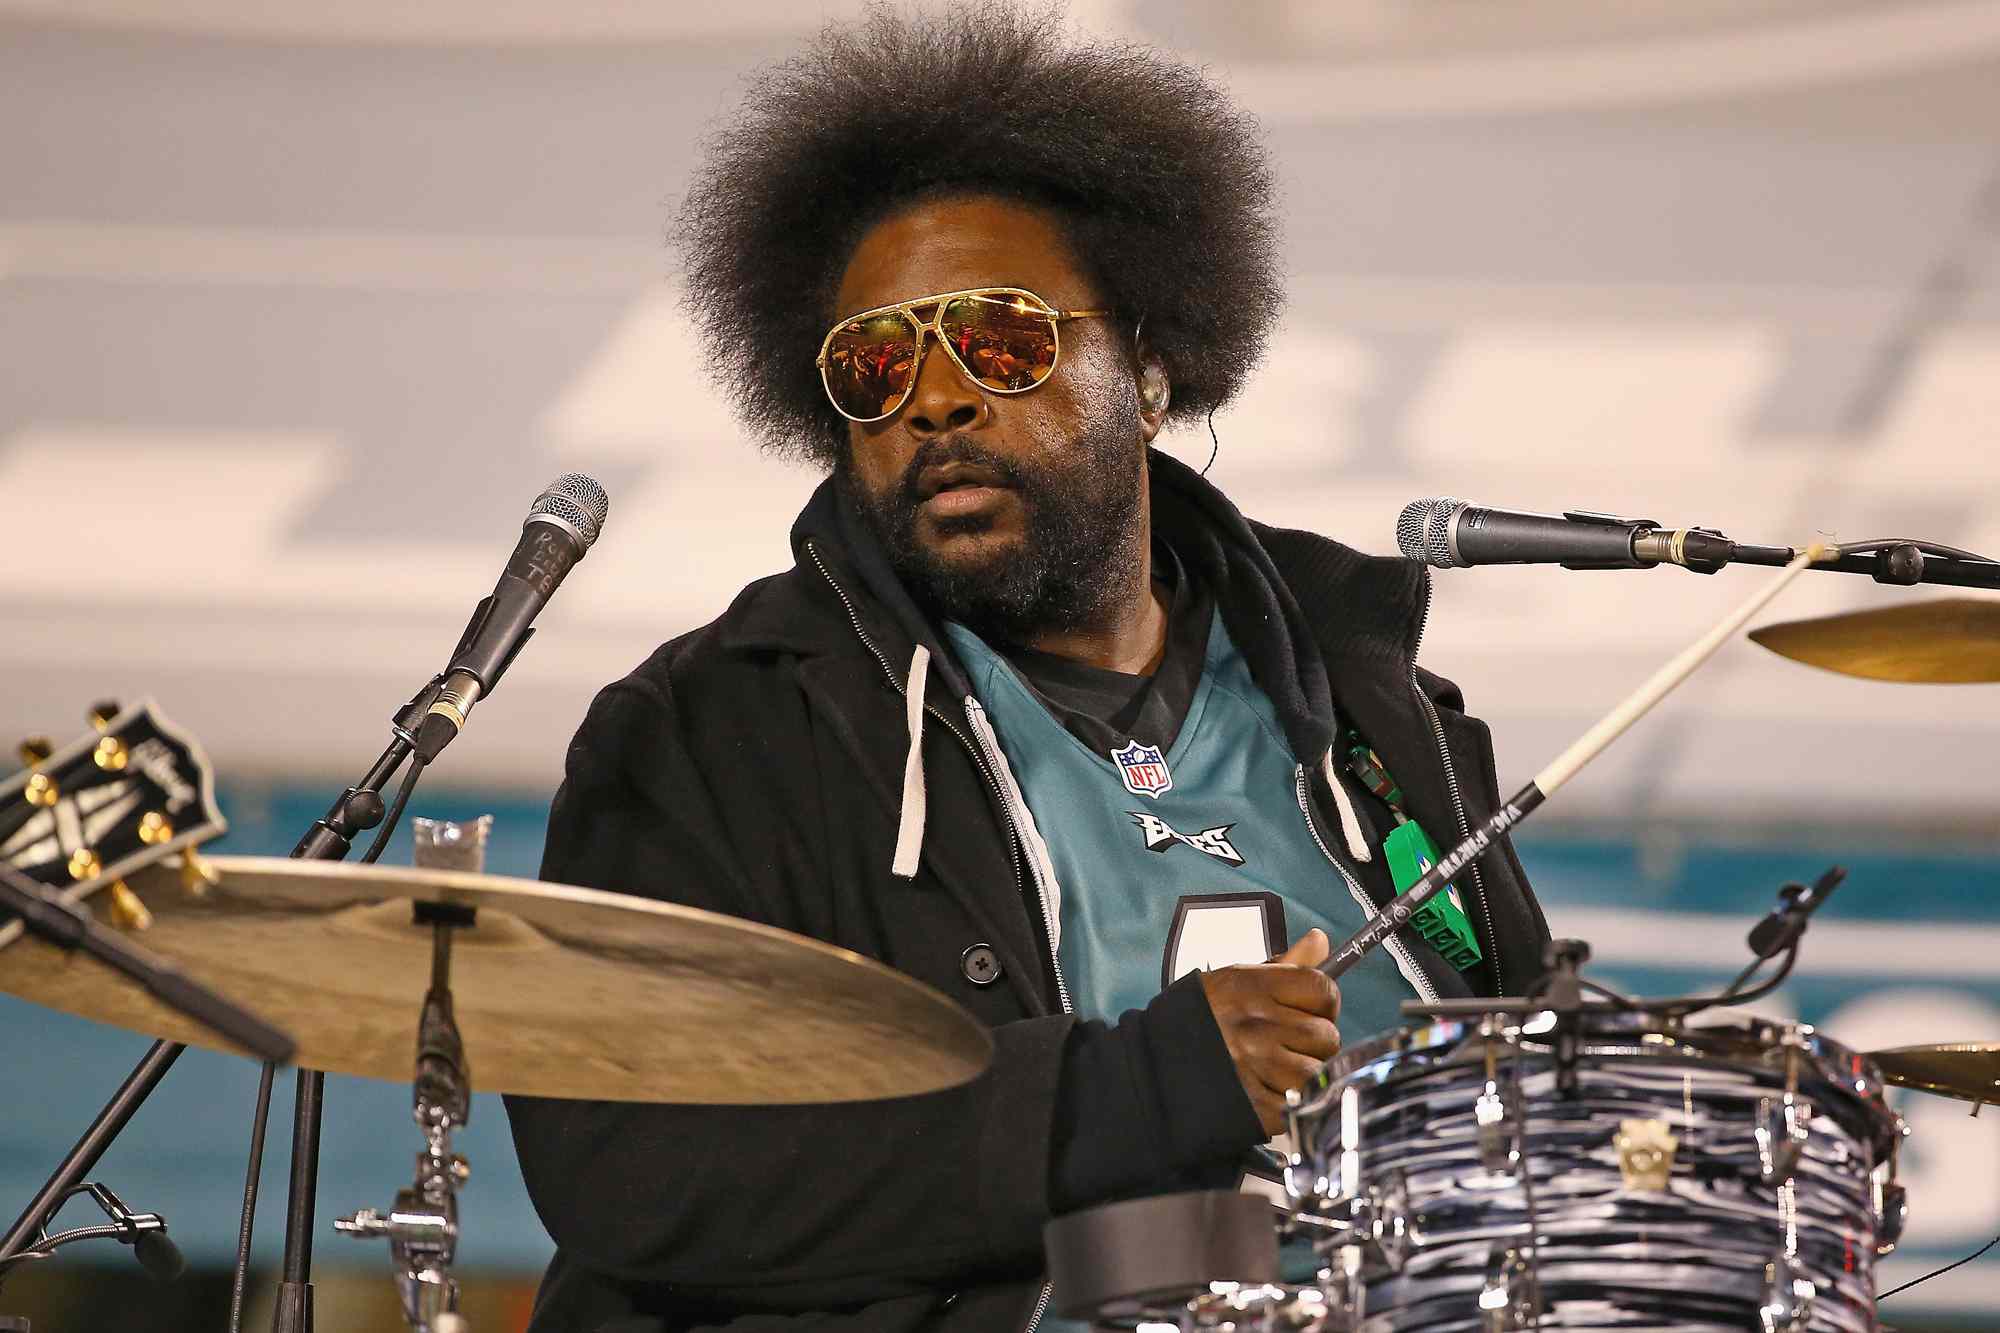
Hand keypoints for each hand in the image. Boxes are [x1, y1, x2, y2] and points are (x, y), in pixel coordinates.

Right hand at [1198, 928, 1341, 1135]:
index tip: (1308, 1011)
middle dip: (1313, 1043)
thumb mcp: (1234, 981)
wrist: (1151, 1067)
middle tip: (1285, 1045)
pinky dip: (1289, 1104)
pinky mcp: (1256, 1107)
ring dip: (1304, 1076)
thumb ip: (1285, 964)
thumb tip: (1320, 941)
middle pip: (1326, 1035)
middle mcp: (1255, 1025)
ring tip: (1277, 1072)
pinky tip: (1268, 1093)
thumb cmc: (1195, 1021)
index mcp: (1251, 987)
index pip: (1322, 990)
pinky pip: (1299, 1104)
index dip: (1322, 1003)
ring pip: (1317, 1073)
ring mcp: (1256, 1067)